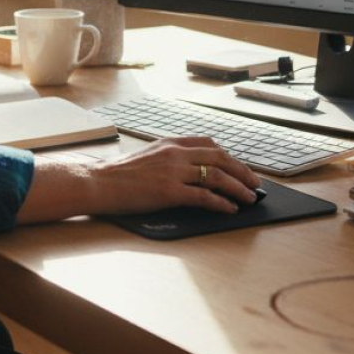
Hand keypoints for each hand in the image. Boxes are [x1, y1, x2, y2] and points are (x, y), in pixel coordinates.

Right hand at [87, 137, 261, 214]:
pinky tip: (230, 209)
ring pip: (216, 176)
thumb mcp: (147, 157)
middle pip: (219, 157)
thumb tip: (190, 171)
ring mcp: (173, 172)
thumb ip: (169, 159)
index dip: (229, 156)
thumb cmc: (118, 175)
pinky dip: (221, 203)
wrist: (98, 182)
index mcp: (170, 143)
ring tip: (249, 198)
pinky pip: (203, 196)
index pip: (208, 143)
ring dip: (237, 187)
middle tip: (254, 183)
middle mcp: (175, 153)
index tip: (239, 166)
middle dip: (241, 171)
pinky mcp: (169, 192)